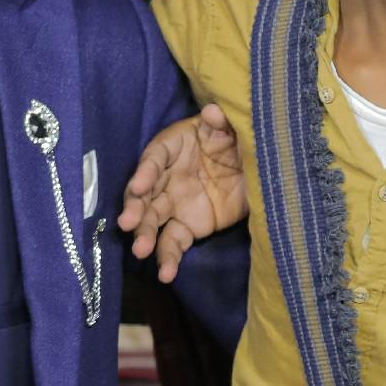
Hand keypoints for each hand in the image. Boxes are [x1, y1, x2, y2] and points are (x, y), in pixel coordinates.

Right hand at [118, 105, 245, 281]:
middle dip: (135, 208)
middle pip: (145, 193)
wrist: (256, 167)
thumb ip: (221, 121)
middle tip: (129, 223)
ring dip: (144, 234)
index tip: (139, 186)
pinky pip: (172, 243)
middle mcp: (166, 177)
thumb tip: (211, 110)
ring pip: (153, 220)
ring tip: (141, 250)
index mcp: (173, 148)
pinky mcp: (187, 227)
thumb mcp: (233, 127)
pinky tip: (166, 274)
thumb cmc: (236, 139)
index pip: (154, 159)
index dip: (145, 172)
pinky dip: (168, 259)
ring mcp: (174, 204)